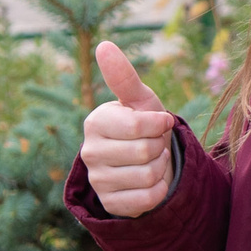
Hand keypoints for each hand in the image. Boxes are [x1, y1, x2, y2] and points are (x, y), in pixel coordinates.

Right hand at [79, 42, 176, 216]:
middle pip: (145, 152)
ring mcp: (97, 180)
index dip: (158, 124)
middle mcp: (90, 152)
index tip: (159, 122)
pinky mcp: (110, 205)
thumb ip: (124, 76)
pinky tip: (150, 182)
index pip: (137, 126)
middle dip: (160, 146)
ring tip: (151, 161)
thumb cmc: (144, 125)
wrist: (147, 162)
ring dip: (160, 167)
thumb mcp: (140, 100)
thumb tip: (103, 45)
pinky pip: (148, 199)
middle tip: (153, 144)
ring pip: (148, 176)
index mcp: (95, 122)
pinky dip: (159, 190)